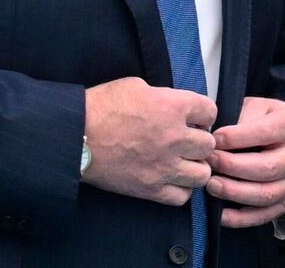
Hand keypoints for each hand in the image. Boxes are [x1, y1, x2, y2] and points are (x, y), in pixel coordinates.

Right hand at [82, 77, 217, 205]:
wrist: (75, 136)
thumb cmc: (101, 107)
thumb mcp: (137, 86)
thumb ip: (163, 96)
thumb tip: (175, 105)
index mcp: (174, 107)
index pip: (210, 111)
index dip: (203, 113)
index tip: (195, 117)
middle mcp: (175, 138)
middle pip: (209, 144)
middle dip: (200, 141)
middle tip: (188, 140)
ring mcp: (164, 166)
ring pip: (202, 174)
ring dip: (195, 166)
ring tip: (183, 162)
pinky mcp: (150, 189)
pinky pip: (182, 197)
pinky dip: (181, 189)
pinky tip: (172, 179)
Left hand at [206, 96, 284, 227]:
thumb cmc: (269, 121)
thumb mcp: (258, 108)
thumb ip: (239, 118)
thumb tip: (212, 138)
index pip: (263, 133)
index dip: (235, 138)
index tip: (213, 139)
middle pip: (266, 168)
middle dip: (232, 167)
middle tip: (209, 163)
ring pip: (266, 194)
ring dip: (234, 193)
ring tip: (211, 185)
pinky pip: (265, 215)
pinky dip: (241, 219)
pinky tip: (221, 213)